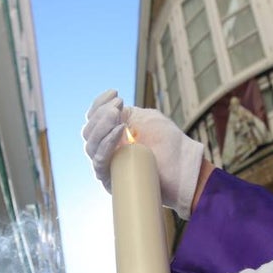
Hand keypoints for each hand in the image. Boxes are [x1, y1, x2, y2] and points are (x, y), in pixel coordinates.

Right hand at [82, 89, 205, 218]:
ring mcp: (109, 165)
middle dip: (101, 114)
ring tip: (118, 115)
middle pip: (88, 131)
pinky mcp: (112, 180)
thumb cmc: (169, 143)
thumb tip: (108, 111)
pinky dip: (107, 144)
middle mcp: (108, 149)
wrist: (184, 168)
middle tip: (118, 106)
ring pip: (90, 145)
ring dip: (102, 126)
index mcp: (113, 133)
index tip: (115, 92)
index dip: (99, 103)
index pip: (94, 118)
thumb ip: (126, 114)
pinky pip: (100, 161)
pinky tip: (119, 130)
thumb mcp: (146, 119)